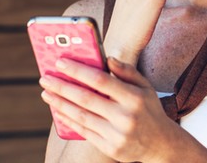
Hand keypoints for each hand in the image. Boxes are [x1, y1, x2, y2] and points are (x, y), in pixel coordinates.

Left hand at [40, 57, 178, 162]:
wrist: (161, 145)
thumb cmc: (149, 110)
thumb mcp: (146, 87)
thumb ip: (127, 72)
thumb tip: (108, 58)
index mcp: (134, 97)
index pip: (101, 81)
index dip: (78, 71)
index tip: (60, 62)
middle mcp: (125, 116)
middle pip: (86, 99)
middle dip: (62, 87)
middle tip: (45, 78)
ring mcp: (117, 134)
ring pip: (81, 116)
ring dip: (60, 104)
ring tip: (46, 93)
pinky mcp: (110, 148)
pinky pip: (84, 131)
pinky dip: (68, 120)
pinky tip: (58, 111)